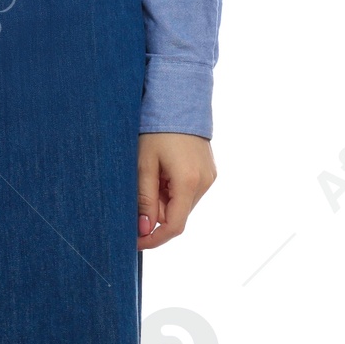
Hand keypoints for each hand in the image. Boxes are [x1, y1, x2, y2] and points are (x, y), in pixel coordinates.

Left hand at [137, 133, 215, 249]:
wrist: (178, 101)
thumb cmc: (156, 130)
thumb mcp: (144, 165)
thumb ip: (145, 199)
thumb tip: (145, 230)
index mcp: (188, 182)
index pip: (174, 226)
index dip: (154, 238)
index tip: (135, 242)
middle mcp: (204, 182)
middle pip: (177, 215)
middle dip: (156, 211)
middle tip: (139, 187)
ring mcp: (209, 177)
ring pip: (182, 204)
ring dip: (164, 199)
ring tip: (153, 172)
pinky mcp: (209, 172)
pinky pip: (188, 192)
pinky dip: (173, 189)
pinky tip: (164, 170)